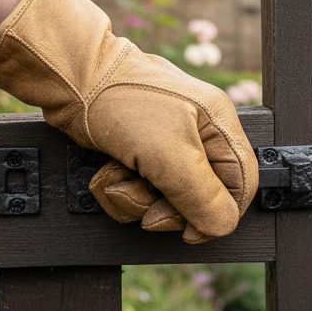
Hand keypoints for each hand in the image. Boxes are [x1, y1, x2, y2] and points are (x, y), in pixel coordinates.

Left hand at [0, 0, 257, 241]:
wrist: (69, 79)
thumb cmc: (122, 102)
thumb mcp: (170, 154)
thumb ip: (203, 196)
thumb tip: (222, 226)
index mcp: (219, 125)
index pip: (242, 184)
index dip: (220, 213)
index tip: (190, 231)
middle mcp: (198, 133)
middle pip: (201, 196)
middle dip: (167, 208)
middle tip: (146, 209)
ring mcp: (166, 143)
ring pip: (165, 197)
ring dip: (135, 199)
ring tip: (117, 179)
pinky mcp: (137, 151)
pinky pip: (138, 188)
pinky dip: (118, 188)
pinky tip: (107, 172)